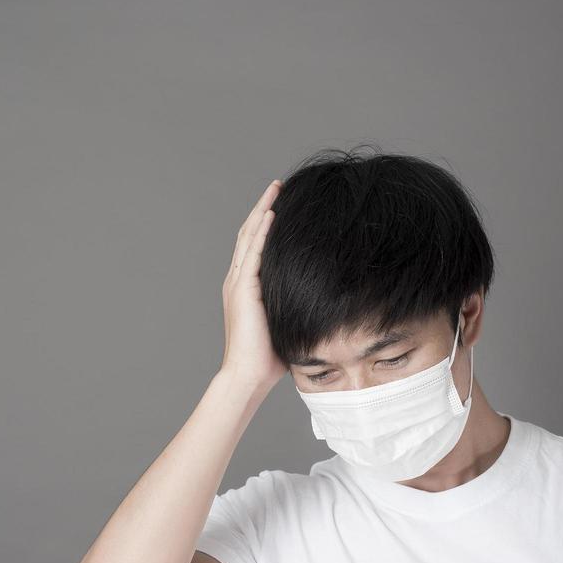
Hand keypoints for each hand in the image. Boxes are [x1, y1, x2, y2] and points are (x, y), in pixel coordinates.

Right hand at [219, 179, 284, 391]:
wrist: (248, 375)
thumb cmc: (268, 358)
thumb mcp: (286, 322)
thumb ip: (296, 306)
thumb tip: (324, 301)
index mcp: (245, 288)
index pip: (254, 246)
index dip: (265, 223)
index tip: (280, 204)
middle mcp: (237, 281)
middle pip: (249, 234)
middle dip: (264, 208)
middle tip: (277, 186)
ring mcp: (238, 284)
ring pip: (249, 237)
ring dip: (263, 211)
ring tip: (275, 190)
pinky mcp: (243, 290)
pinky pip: (252, 254)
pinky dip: (262, 233)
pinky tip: (272, 216)